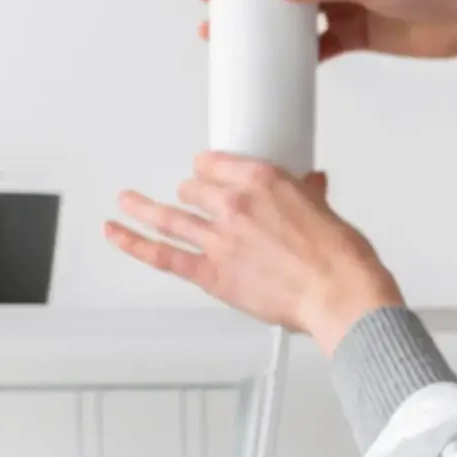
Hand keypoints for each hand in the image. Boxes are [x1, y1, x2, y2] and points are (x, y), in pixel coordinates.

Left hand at [106, 156, 400, 353]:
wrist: (340, 293)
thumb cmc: (340, 259)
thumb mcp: (325, 211)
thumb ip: (307, 195)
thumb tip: (309, 185)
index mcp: (262, 181)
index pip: (215, 163)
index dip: (208, 170)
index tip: (207, 174)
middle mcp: (234, 205)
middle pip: (192, 190)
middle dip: (189, 194)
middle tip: (188, 201)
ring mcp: (218, 239)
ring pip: (169, 217)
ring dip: (143, 207)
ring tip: (127, 201)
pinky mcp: (210, 274)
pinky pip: (162, 256)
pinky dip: (133, 244)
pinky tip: (115, 233)